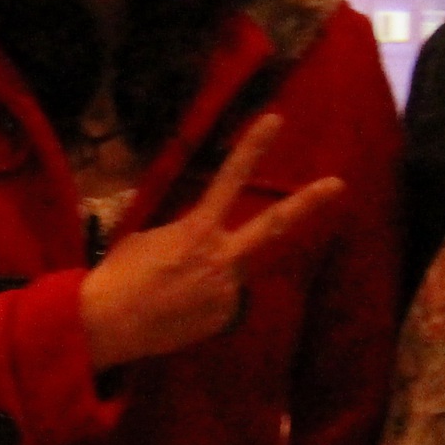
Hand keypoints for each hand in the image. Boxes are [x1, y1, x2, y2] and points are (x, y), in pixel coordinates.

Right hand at [78, 114, 343, 373]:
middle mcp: (221, 259)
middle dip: (307, 204)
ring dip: (209, 276)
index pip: (230, 179)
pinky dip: (200, 302)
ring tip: (172, 293)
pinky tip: (173, 311)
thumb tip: (197, 241)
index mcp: (197, 230)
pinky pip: (220, 302)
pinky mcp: (222, 320)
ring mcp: (227, 292)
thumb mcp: (147, 238)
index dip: (253, 147)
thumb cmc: (118, 275)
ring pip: (233, 273)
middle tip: (338, 184)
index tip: (276, 120)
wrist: (107, 324)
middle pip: (273, 226)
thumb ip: (182, 234)